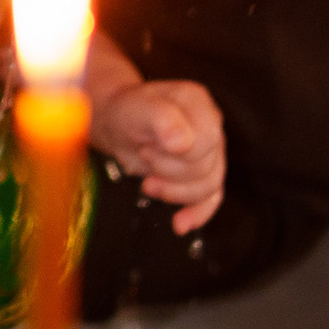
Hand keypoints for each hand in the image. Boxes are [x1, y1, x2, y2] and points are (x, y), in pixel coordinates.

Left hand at [92, 73, 225, 235]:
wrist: (118, 124)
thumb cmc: (127, 112)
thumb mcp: (137, 109)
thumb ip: (161, 119)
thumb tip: (182, 144)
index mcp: (199, 104)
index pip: (207, 140)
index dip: (178, 154)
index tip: (148, 148)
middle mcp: (211, 126)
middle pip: (207, 166)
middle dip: (169, 170)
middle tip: (144, 156)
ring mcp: (210, 151)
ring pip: (209, 186)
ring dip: (174, 192)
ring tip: (148, 183)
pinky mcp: (203, 174)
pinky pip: (210, 199)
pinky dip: (196, 213)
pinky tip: (180, 224)